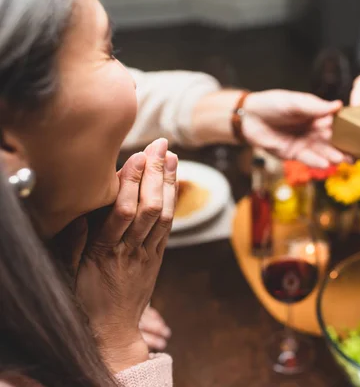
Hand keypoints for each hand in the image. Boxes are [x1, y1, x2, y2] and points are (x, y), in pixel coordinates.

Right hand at [74, 138, 177, 371]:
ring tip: (172, 155)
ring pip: (164, 214)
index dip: (132, 182)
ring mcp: (149, 254)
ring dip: (169, 183)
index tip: (136, 156)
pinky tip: (173, 182)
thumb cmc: (86, 301)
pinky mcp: (158, 257)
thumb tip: (78, 214)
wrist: (112, 331)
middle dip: (156, 173)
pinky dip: (172, 202)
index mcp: (105, 252)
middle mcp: (131, 250)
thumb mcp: (69, 275)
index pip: (124, 211)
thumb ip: (74, 245)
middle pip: (150, 207)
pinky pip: (169, 227)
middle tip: (160, 144)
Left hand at [243, 90, 344, 167]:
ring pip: (323, 151)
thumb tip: (338, 105)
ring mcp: (305, 143)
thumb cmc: (272, 104)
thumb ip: (315, 106)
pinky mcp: (294, 154)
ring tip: (343, 159)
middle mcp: (315, 130)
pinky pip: (308, 160)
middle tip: (357, 152)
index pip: (337, 122)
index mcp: (318, 115)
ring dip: (334, 156)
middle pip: (333, 140)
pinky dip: (317, 162)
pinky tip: (326, 164)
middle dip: (345, 146)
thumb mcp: (295, 102)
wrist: (249, 117)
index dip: (348, 128)